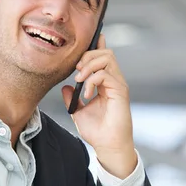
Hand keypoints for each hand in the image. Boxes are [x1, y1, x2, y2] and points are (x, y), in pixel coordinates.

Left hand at [61, 34, 136, 178]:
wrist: (106, 145)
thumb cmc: (96, 131)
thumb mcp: (78, 111)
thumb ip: (72, 97)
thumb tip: (65, 87)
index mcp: (106, 83)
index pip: (103, 58)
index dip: (97, 46)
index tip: (88, 40)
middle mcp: (114, 81)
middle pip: (105, 52)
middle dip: (87, 56)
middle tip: (76, 71)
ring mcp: (118, 85)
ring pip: (107, 58)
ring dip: (89, 66)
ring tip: (80, 80)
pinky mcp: (120, 91)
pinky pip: (106, 74)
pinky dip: (92, 80)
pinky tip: (86, 94)